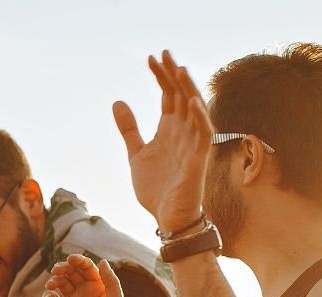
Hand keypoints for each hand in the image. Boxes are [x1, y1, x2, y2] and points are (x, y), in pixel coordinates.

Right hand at [43, 256, 132, 296]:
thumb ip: (111, 283)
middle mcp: (86, 293)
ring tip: (51, 284)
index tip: (70, 259)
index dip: (78, 261)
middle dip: (63, 268)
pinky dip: (48, 296)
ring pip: (60, 285)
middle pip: (71, 273)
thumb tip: (103, 261)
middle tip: (56, 270)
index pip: (87, 268)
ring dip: (54, 280)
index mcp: (99, 287)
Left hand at [113, 50, 213, 230]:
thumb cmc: (157, 188)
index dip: (160, 77)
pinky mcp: (199, 160)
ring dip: (187, 89)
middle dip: (173, 75)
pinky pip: (204, 135)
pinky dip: (200, 118)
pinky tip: (192, 102)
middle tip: (163, 53)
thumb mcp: (136, 154)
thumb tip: (118, 101)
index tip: (150, 58)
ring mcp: (193, 144)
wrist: (168, 218)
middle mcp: (183, 132)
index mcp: (169, 129)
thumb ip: (129, 129)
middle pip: (181, 96)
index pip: (168, 95)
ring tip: (178, 69)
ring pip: (194, 110)